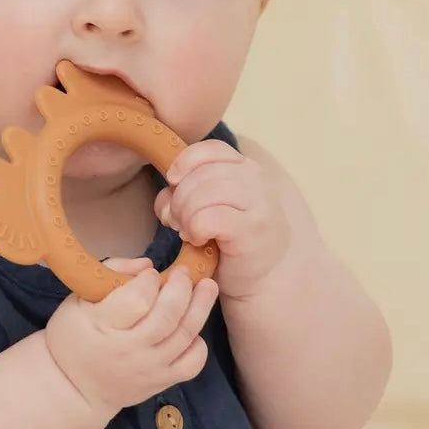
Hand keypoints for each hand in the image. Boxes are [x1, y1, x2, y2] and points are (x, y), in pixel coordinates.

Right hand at [44, 257, 218, 413]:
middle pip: (167, 315)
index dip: (149, 281)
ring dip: (201, 306)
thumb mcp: (77, 300)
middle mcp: (129, 350)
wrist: (74, 387)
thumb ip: (111, 274)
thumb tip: (147, 265)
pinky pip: (193, 363)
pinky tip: (192, 328)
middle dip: (181, 287)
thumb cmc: (73, 337)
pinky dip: (199, 344)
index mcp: (102, 326)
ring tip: (206, 286)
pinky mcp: (162, 381)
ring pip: (184, 335)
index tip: (149, 274)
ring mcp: (149, 368)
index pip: (137, 300)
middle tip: (182, 272)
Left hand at [155, 140, 291, 300]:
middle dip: (178, 199)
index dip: (183, 164)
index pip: (208, 149)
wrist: (262, 279)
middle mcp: (255, 179)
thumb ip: (184, 194)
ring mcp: (259, 202)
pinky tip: (199, 241)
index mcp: (244, 168)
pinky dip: (195, 229)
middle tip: (177, 222)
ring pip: (203, 193)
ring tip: (187, 232)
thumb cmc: (228, 243)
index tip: (173, 184)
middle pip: (200, 174)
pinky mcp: (253, 228)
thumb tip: (166, 197)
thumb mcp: (206, 209)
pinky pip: (209, 218)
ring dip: (185, 215)